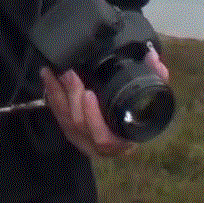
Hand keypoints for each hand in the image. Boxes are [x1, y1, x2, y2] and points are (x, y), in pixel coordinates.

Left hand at [41, 45, 168, 157]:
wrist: (128, 131)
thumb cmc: (140, 115)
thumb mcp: (151, 99)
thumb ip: (156, 78)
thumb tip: (153, 57)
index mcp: (120, 140)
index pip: (103, 136)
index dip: (93, 117)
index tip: (90, 94)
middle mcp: (98, 145)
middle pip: (79, 124)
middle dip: (72, 96)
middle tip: (69, 73)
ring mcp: (82, 140)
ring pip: (65, 120)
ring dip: (57, 94)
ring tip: (52, 71)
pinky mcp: (70, 132)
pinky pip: (57, 116)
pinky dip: (51, 96)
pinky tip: (47, 79)